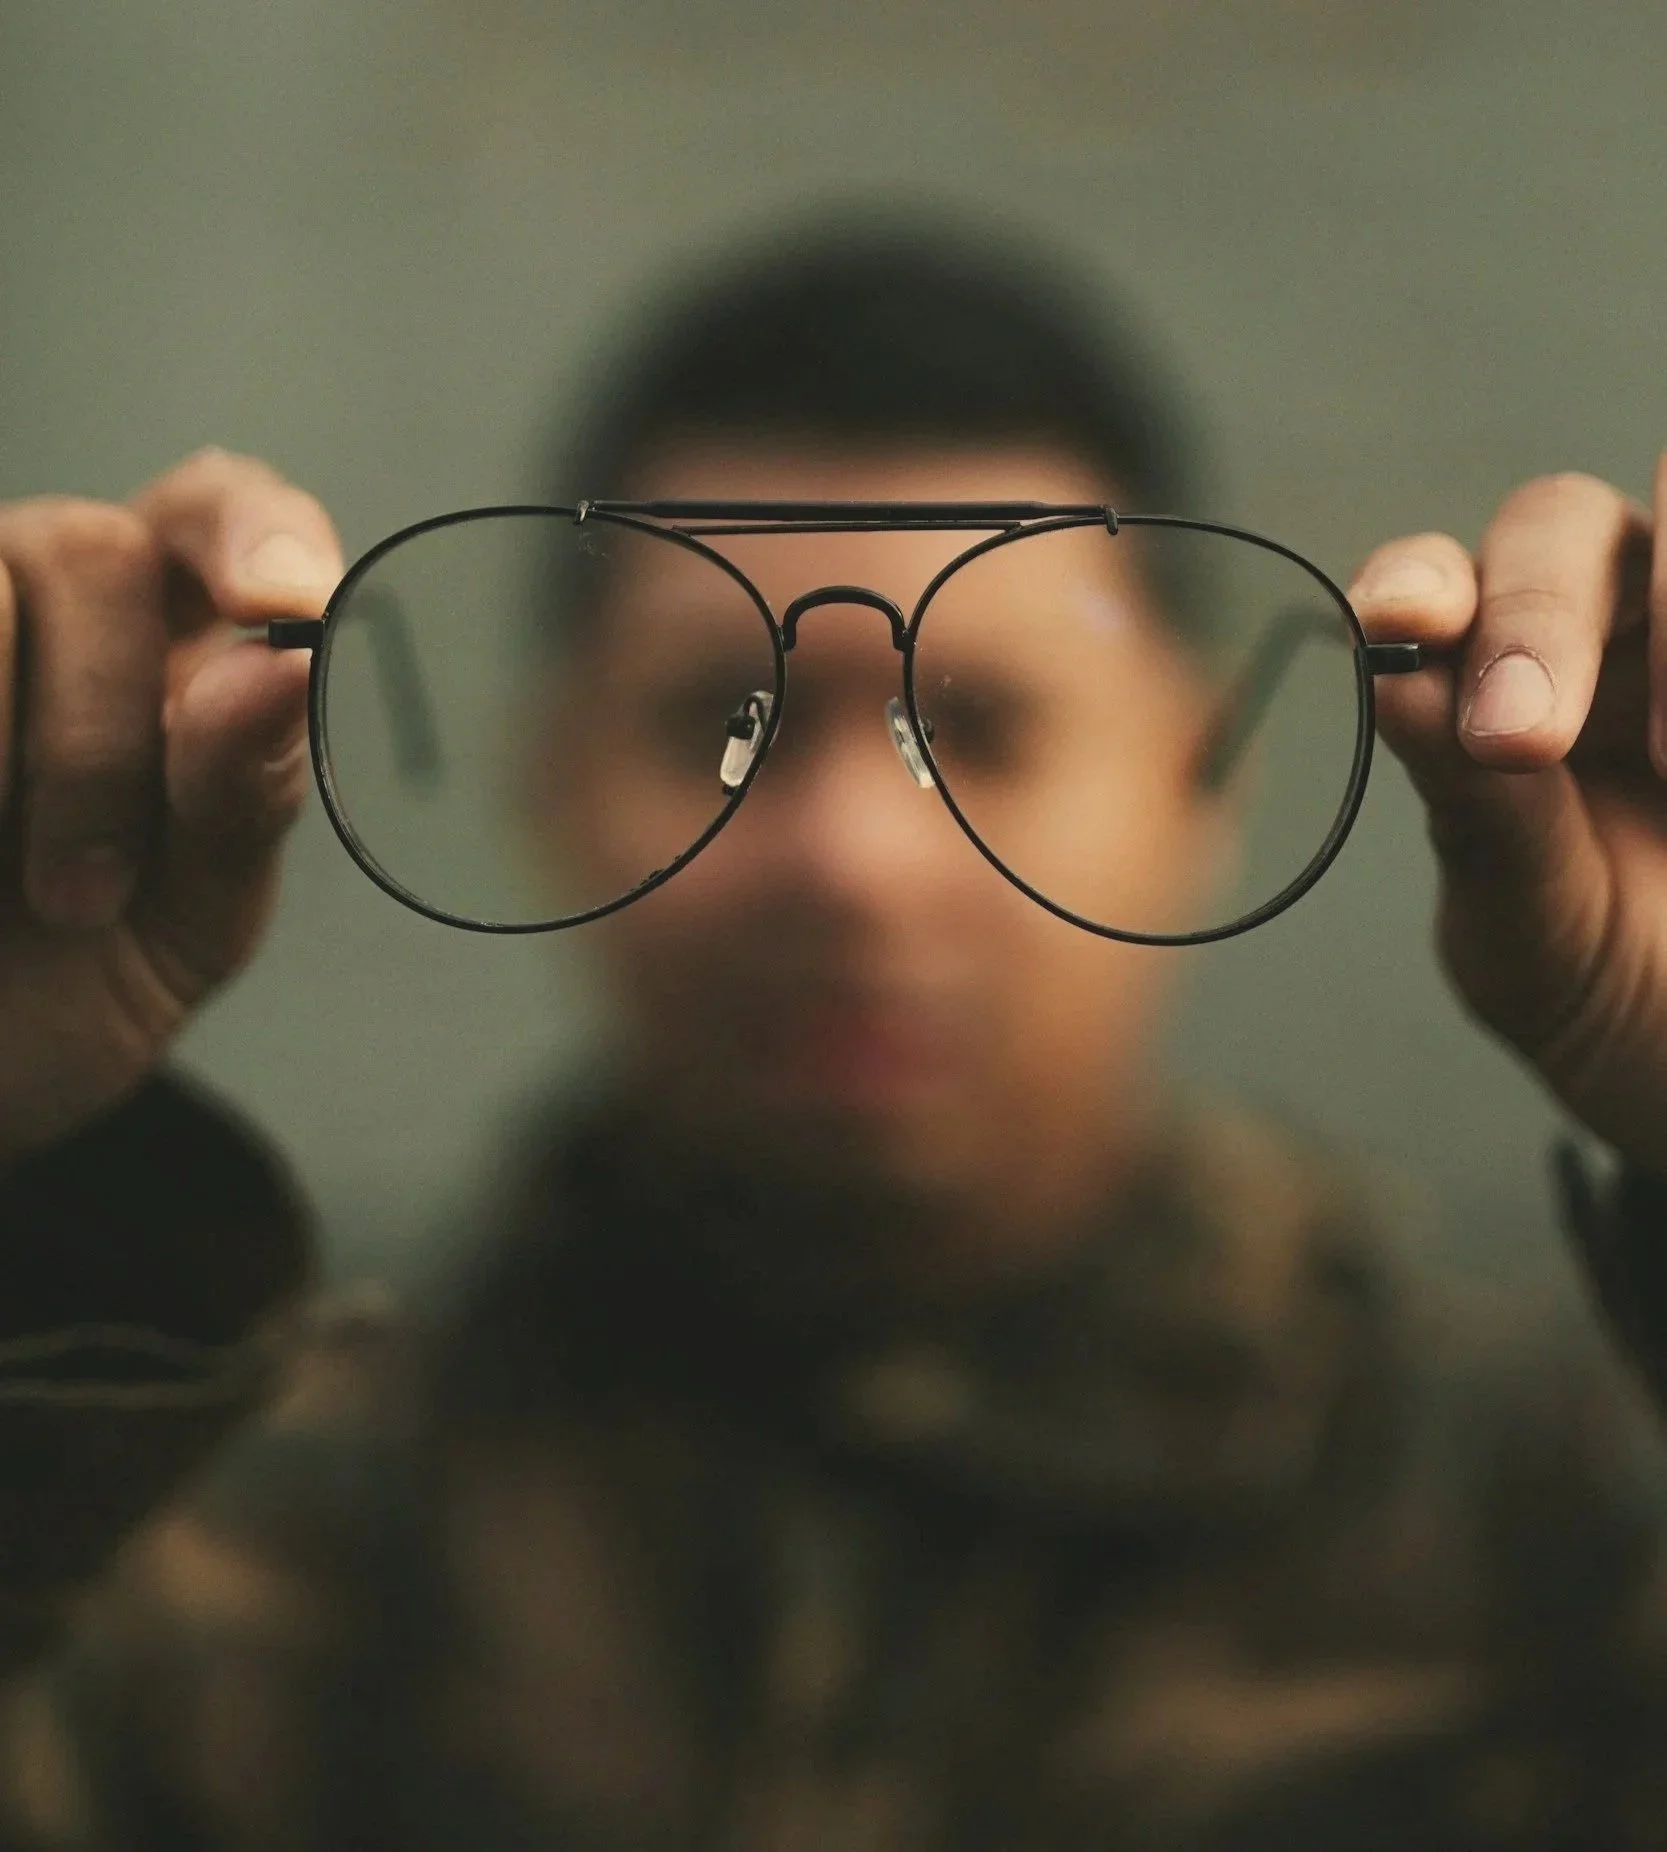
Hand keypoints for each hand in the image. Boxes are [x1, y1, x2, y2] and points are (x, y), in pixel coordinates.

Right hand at [0, 449, 341, 1165]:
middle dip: (101, 733)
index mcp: (163, 642)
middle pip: (90, 549)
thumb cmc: (70, 987)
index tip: (285, 606)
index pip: (217, 511)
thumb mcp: (187, 916)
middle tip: (84, 898)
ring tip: (17, 900)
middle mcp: (35, 598)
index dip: (254, 530)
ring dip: (15, 756)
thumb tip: (277, 668)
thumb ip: (240, 795)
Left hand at [1351, 460, 1666, 1174]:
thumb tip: (1393, 677)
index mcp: (1490, 683)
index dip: (1418, 576)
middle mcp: (1603, 628)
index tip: (1402, 621)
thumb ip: (1479, 811)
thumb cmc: (1604, 980)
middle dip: (1538, 614)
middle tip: (1524, 741)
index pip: (1439, 582)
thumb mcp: (1529, 920)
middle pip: (1562, 522)